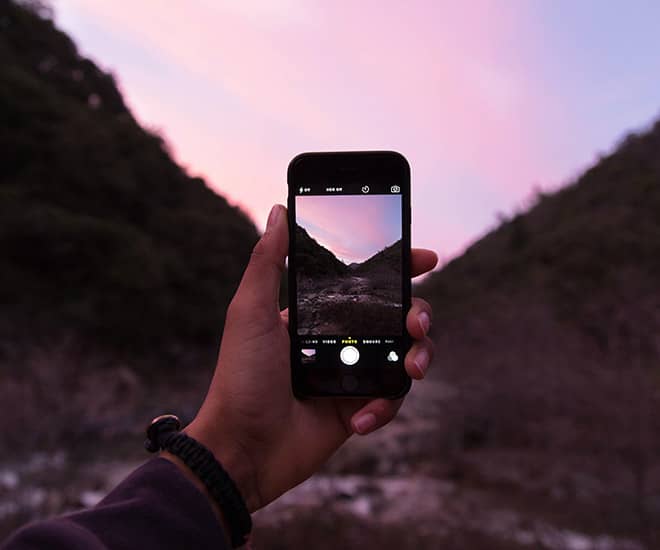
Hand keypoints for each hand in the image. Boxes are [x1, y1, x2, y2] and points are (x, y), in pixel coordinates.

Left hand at [181, 204, 436, 511]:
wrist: (242, 448)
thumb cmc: (241, 377)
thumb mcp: (250, 312)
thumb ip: (267, 262)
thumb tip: (279, 210)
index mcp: (317, 313)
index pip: (365, 282)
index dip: (397, 268)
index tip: (423, 257)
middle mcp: (338, 339)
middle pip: (396, 316)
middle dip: (418, 314)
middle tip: (416, 321)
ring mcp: (351, 373)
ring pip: (405, 354)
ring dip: (418, 357)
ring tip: (412, 367)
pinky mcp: (359, 408)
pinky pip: (391, 398)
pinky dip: (384, 406)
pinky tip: (360, 417)